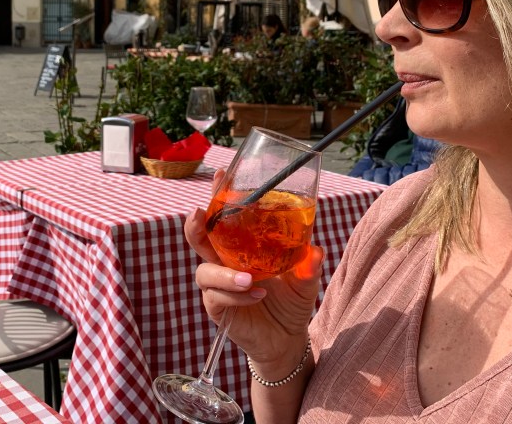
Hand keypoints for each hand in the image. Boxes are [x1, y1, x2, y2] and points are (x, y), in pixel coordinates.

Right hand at [185, 206, 322, 367]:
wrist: (286, 338)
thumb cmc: (291, 299)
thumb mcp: (305, 280)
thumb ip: (308, 266)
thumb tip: (316, 250)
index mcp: (240, 244)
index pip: (224, 216)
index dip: (219, 194)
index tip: (221, 175)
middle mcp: (223, 260)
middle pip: (199, 238)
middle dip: (195, 225)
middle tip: (198, 214)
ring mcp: (217, 284)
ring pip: (205, 271)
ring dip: (224, 274)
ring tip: (247, 279)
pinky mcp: (216, 307)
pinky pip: (217, 297)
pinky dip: (236, 296)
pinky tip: (257, 295)